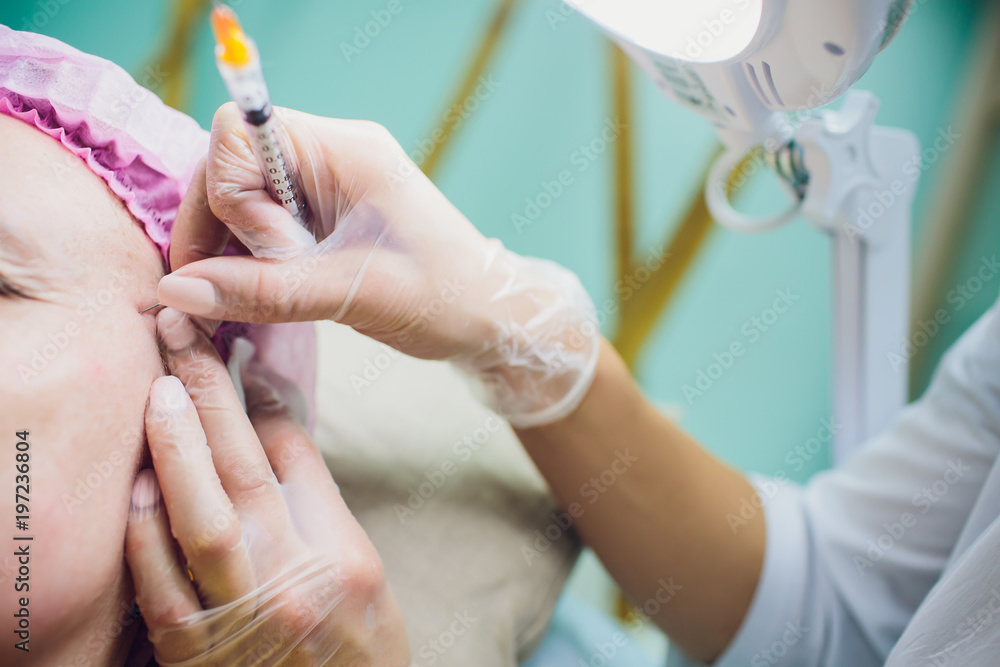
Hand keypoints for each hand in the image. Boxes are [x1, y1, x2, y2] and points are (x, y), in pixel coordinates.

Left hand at [125, 308, 409, 665]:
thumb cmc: (360, 647)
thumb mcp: (362, 568)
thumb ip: (316, 499)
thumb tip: (270, 423)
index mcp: (342, 553)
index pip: (295, 457)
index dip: (258, 399)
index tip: (233, 355)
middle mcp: (296, 579)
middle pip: (246, 468)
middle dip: (208, 393)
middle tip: (180, 334)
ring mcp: (243, 617)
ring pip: (204, 519)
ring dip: (174, 449)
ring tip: (157, 390)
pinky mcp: (197, 655)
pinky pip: (163, 589)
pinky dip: (145, 536)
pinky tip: (136, 489)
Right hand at [158, 104, 599, 426]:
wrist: (488, 316)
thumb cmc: (440, 297)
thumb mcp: (349, 294)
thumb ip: (262, 290)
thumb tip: (174, 291)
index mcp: (344, 150)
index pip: (238, 134)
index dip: (231, 197)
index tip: (273, 254)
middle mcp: (331, 154)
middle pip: (230, 167)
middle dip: (219, 229)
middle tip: (227, 292)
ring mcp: (328, 183)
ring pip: (241, 199)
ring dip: (231, 250)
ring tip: (245, 303)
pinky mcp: (326, 213)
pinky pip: (265, 221)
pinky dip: (251, 260)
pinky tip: (259, 297)